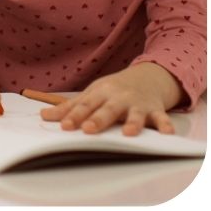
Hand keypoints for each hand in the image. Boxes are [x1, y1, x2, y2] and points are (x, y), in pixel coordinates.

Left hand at [40, 63, 181, 135]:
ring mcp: (137, 103)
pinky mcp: (155, 109)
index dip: (74, 116)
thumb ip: (69, 107)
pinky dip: (165, 124)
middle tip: (87, 129)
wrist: (147, 77)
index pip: (85, 106)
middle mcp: (118, 98)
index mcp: (100, 94)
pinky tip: (167, 133)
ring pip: (134, 114)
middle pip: (107, 109)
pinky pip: (161, 117)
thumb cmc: (113, 90)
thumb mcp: (91, 95)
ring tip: (128, 134)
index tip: (63, 127)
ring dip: (132, 123)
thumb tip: (43, 117)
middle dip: (98, 119)